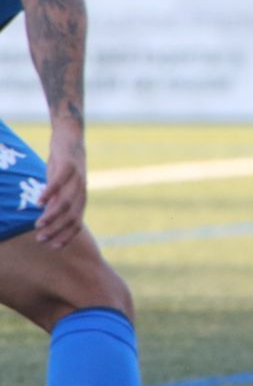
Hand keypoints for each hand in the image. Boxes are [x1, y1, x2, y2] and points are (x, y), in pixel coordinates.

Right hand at [35, 126, 85, 248]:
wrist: (70, 138)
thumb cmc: (63, 166)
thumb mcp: (60, 187)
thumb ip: (55, 202)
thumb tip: (46, 218)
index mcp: (80, 198)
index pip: (77, 222)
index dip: (66, 236)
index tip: (53, 247)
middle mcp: (81, 191)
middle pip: (71, 216)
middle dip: (56, 230)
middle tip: (40, 239)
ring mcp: (77, 178)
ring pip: (66, 202)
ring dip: (51, 215)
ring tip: (38, 225)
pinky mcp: (68, 165)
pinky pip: (59, 182)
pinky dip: (49, 193)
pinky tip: (37, 201)